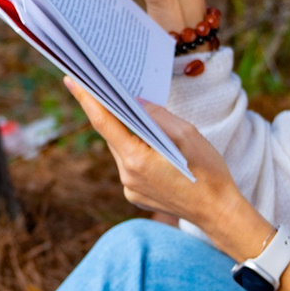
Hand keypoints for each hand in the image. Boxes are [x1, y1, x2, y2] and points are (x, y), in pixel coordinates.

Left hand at [63, 77, 270, 257]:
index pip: (104, 122)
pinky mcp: (136, 195)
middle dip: (112, 113)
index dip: (86, 98)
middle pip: (113, 136)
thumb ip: (157, 115)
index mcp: (136, 159)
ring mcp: (130, 188)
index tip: (71, 79)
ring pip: (122, 150)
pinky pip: (130, 166)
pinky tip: (154, 146)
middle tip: (109, 87)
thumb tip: (135, 101)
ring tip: (137, 115)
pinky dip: (137, 151)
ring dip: (127, 133)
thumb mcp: (187, 134)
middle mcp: (127, 176)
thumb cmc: (207, 171)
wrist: (218, 211)